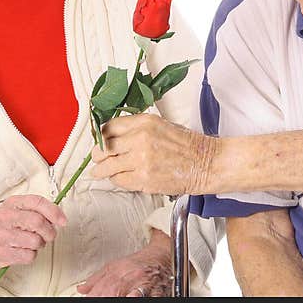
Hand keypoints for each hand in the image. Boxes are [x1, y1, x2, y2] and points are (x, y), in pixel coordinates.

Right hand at [0, 194, 66, 273]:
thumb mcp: (17, 210)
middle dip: (49, 231)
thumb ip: (37, 210)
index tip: (63, 221)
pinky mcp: (2, 253)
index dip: (54, 211)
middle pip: (38, 222)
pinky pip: (29, 256)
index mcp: (12, 203)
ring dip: (40, 244)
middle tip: (49, 235)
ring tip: (33, 242)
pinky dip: (32, 255)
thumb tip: (59, 218)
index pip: (37, 202)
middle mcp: (5, 217)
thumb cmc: (5, 225)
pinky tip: (24, 250)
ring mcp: (2, 236)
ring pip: (35, 241)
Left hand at [76, 229, 173, 296]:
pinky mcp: (158, 291)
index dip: (93, 296)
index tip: (88, 300)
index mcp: (118, 271)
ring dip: (123, 298)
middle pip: (114, 290)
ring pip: (133, 295)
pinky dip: (142, 299)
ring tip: (123, 298)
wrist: (162, 254)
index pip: (102, 287)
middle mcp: (131, 276)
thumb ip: (97, 279)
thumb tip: (81, 289)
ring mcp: (145, 284)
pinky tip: (136, 299)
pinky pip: (151, 297)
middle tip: (101, 301)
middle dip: (105, 298)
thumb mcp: (115, 266)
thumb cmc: (139, 262)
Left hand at [90, 114, 216, 194]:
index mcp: (145, 122)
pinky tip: (119, 178)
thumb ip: (137, 128)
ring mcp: (141, 159)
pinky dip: (116, 180)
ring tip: (98, 172)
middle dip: (98, 154)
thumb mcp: (161, 125)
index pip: (109, 127)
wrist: (206, 163)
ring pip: (108, 166)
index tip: (100, 141)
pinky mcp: (144, 178)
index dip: (101, 136)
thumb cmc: (187, 145)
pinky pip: (119, 180)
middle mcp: (140, 138)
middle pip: (104, 147)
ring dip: (101, 170)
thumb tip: (115, 136)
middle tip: (96, 158)